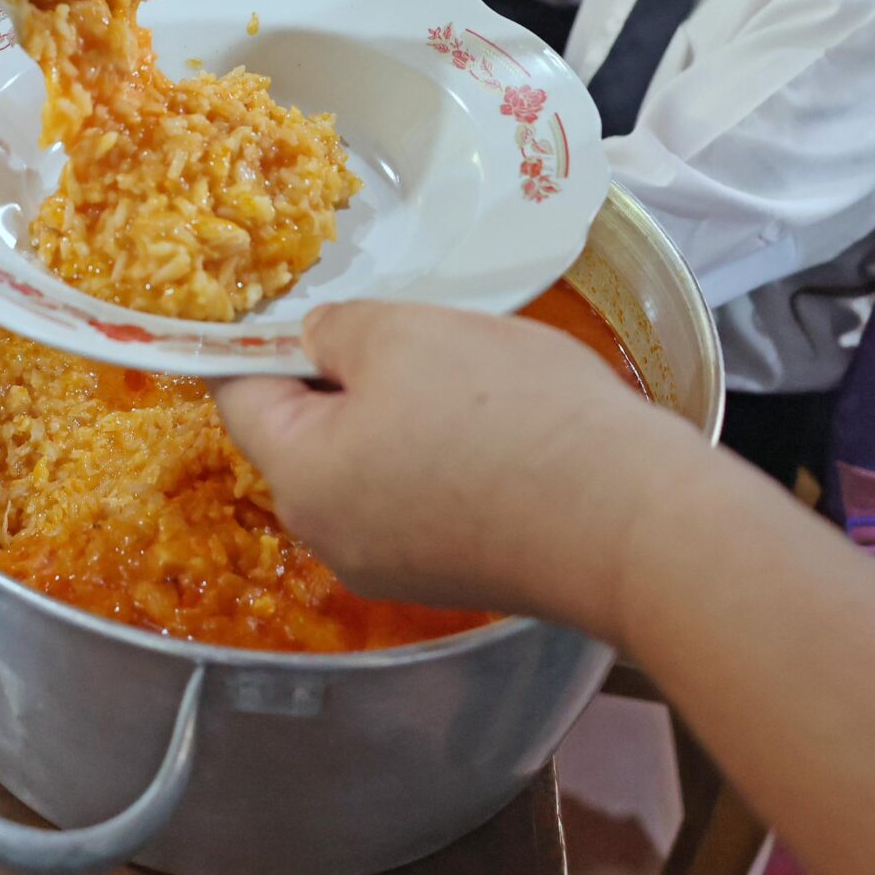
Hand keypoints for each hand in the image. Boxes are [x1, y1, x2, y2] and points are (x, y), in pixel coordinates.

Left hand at [214, 301, 679, 636]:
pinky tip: (497, 425)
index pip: (240, 395)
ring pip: (366, 462)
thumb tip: (317, 344)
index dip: (260, 338)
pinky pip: (418, 495)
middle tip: (406, 331)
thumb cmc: (509, 415)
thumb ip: (334, 329)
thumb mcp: (403, 330)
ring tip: (464, 375)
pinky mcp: (453, 573)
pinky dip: (439, 454)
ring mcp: (394, 566)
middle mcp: (332, 538)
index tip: (296, 302)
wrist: (634, 522)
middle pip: (305, 434)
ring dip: (396, 412)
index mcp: (300, 480)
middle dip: (343, 376)